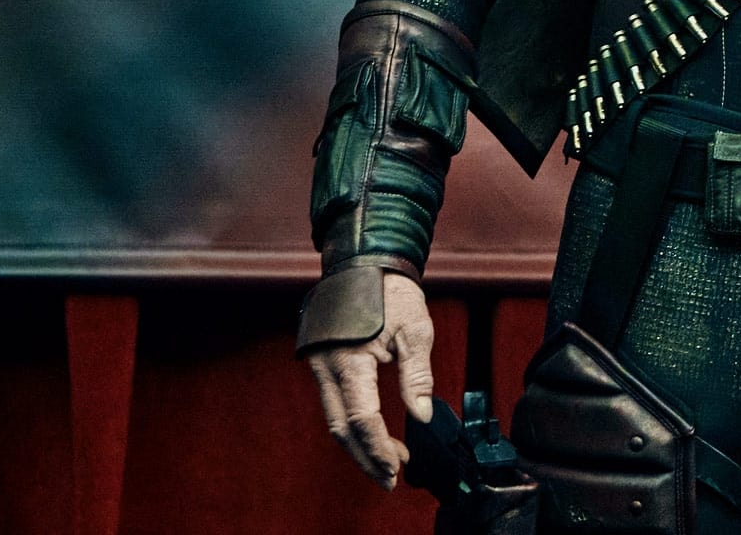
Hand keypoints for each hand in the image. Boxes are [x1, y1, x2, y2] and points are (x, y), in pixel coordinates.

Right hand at [302, 271, 435, 488]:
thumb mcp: (415, 330)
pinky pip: (334, 404)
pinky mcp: (321, 364)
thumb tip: (422, 415)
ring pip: (334, 420)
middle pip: (341, 428)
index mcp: (349, 359)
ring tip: (388, 461)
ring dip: (359, 445)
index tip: (396, 467)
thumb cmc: (392, 293)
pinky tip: (375, 434)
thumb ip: (416, 375)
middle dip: (365, 457)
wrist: (363, 263)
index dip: (379, 447)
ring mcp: (319, 366)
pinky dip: (353, 424)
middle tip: (389, 478)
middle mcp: (326, 367)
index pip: (362, 417)